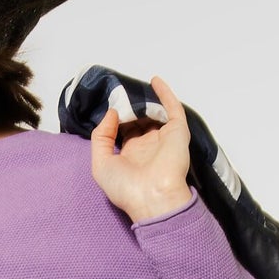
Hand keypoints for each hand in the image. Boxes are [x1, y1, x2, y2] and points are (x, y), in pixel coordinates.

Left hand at [90, 73, 194, 224]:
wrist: (153, 197)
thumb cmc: (126, 187)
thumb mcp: (101, 165)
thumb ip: (101, 137)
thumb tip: (111, 113)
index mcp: (131, 156)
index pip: (123, 132)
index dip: (116, 120)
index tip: (109, 107)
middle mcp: (147, 146)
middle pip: (138, 120)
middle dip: (129, 108)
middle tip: (119, 94)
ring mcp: (163, 138)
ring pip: (153, 113)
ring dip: (142, 102)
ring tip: (130, 90)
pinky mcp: (177, 132)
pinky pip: (173, 108)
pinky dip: (165, 93)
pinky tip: (154, 81)